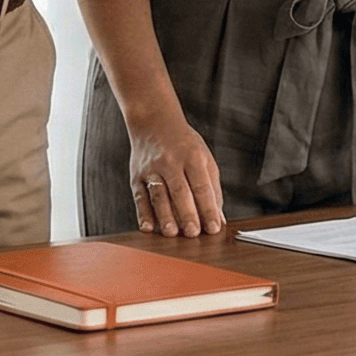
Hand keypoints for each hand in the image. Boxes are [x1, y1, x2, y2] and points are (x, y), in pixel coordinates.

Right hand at [126, 110, 224, 236]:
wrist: (154, 121)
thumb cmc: (184, 144)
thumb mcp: (204, 158)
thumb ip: (212, 188)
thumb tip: (218, 218)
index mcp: (192, 156)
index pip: (202, 186)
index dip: (208, 208)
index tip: (214, 228)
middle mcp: (171, 161)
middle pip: (180, 191)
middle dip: (187, 214)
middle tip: (194, 234)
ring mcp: (152, 168)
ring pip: (159, 195)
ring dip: (165, 216)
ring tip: (172, 233)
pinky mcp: (137, 176)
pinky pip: (140, 196)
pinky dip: (143, 213)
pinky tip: (148, 227)